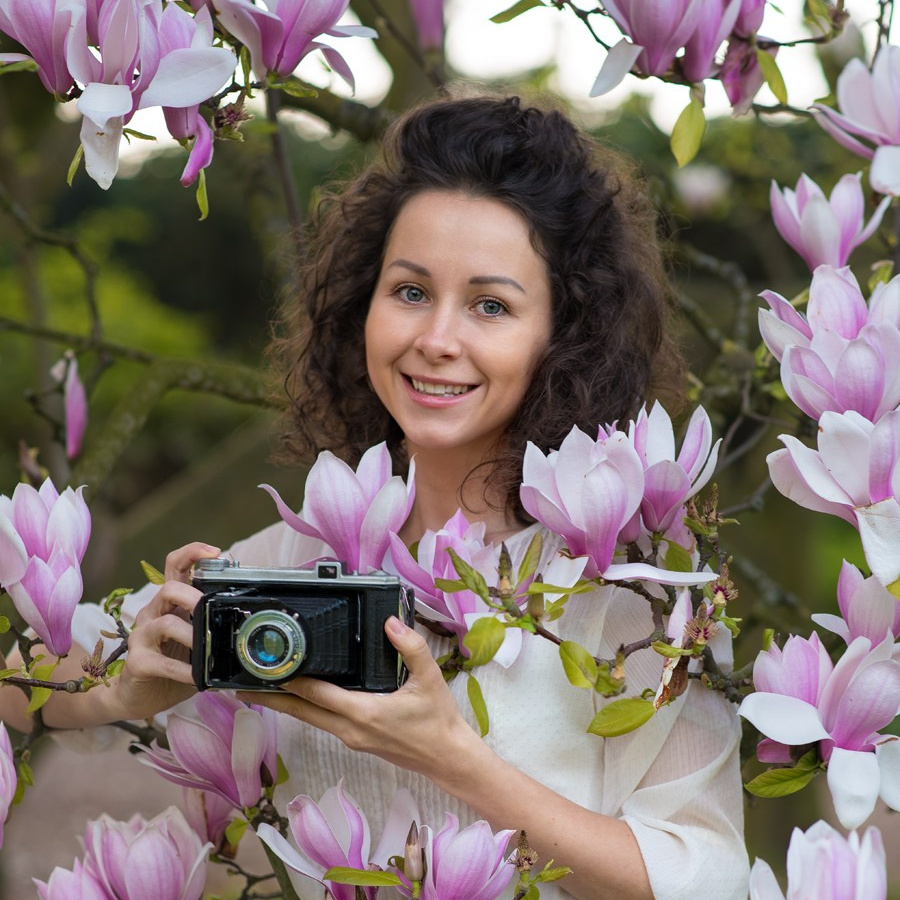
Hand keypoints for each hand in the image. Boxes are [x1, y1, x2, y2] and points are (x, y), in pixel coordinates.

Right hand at [110, 542, 219, 720]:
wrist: (140, 695)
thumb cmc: (173, 662)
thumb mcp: (195, 638)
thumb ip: (210, 623)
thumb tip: (246, 617)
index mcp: (170, 603)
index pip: (175, 565)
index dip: (192, 552)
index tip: (216, 552)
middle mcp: (153, 613)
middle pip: (169, 589)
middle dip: (194, 597)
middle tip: (213, 612)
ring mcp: (142, 636)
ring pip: (166, 624)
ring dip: (192, 636)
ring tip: (207, 651)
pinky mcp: (137, 661)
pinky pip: (162, 663)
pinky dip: (184, 670)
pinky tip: (198, 678)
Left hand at [245, 617, 480, 779]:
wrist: (447, 757)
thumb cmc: (439, 720)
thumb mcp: (429, 678)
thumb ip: (410, 647)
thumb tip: (390, 622)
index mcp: (365, 714)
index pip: (318, 695)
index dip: (291, 681)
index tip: (268, 669)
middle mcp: (351, 730)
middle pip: (302, 712)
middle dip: (273, 700)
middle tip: (243, 688)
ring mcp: (352, 738)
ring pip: (310, 719)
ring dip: (286, 705)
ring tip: (262, 692)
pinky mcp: (356, 740)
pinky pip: (323, 722)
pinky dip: (306, 709)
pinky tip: (300, 699)